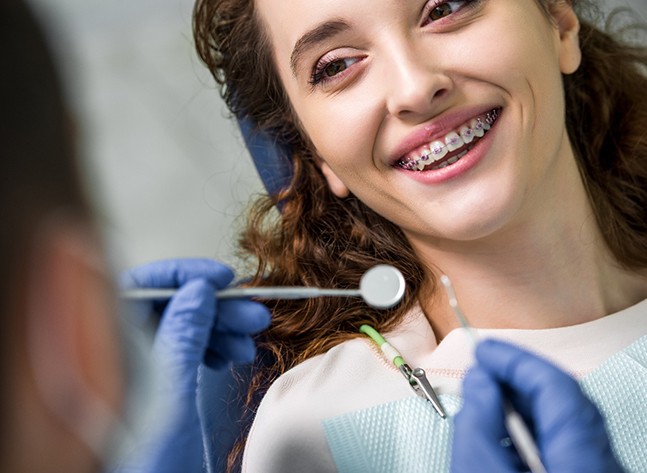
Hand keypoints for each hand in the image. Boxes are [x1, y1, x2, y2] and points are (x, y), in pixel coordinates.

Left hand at [117, 258, 270, 472]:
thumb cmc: (146, 467)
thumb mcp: (169, 397)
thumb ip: (180, 338)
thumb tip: (197, 292)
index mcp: (101, 352)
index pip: (136, 288)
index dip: (181, 276)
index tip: (219, 278)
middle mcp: (113, 357)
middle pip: (164, 309)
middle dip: (212, 307)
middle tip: (250, 313)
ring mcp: (134, 372)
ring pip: (178, 330)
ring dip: (217, 329)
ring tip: (248, 339)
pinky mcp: (153, 389)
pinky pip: (182, 353)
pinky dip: (209, 349)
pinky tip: (230, 355)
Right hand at [451, 339, 621, 472]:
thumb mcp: (477, 470)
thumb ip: (477, 422)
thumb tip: (479, 379)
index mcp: (579, 461)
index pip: (558, 388)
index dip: (518, 362)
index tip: (484, 350)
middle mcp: (601, 465)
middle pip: (564, 401)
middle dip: (518, 379)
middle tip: (482, 368)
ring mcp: (595, 472)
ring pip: (563, 421)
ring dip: (521, 403)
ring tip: (485, 397)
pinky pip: (562, 442)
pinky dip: (530, 427)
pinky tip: (502, 430)